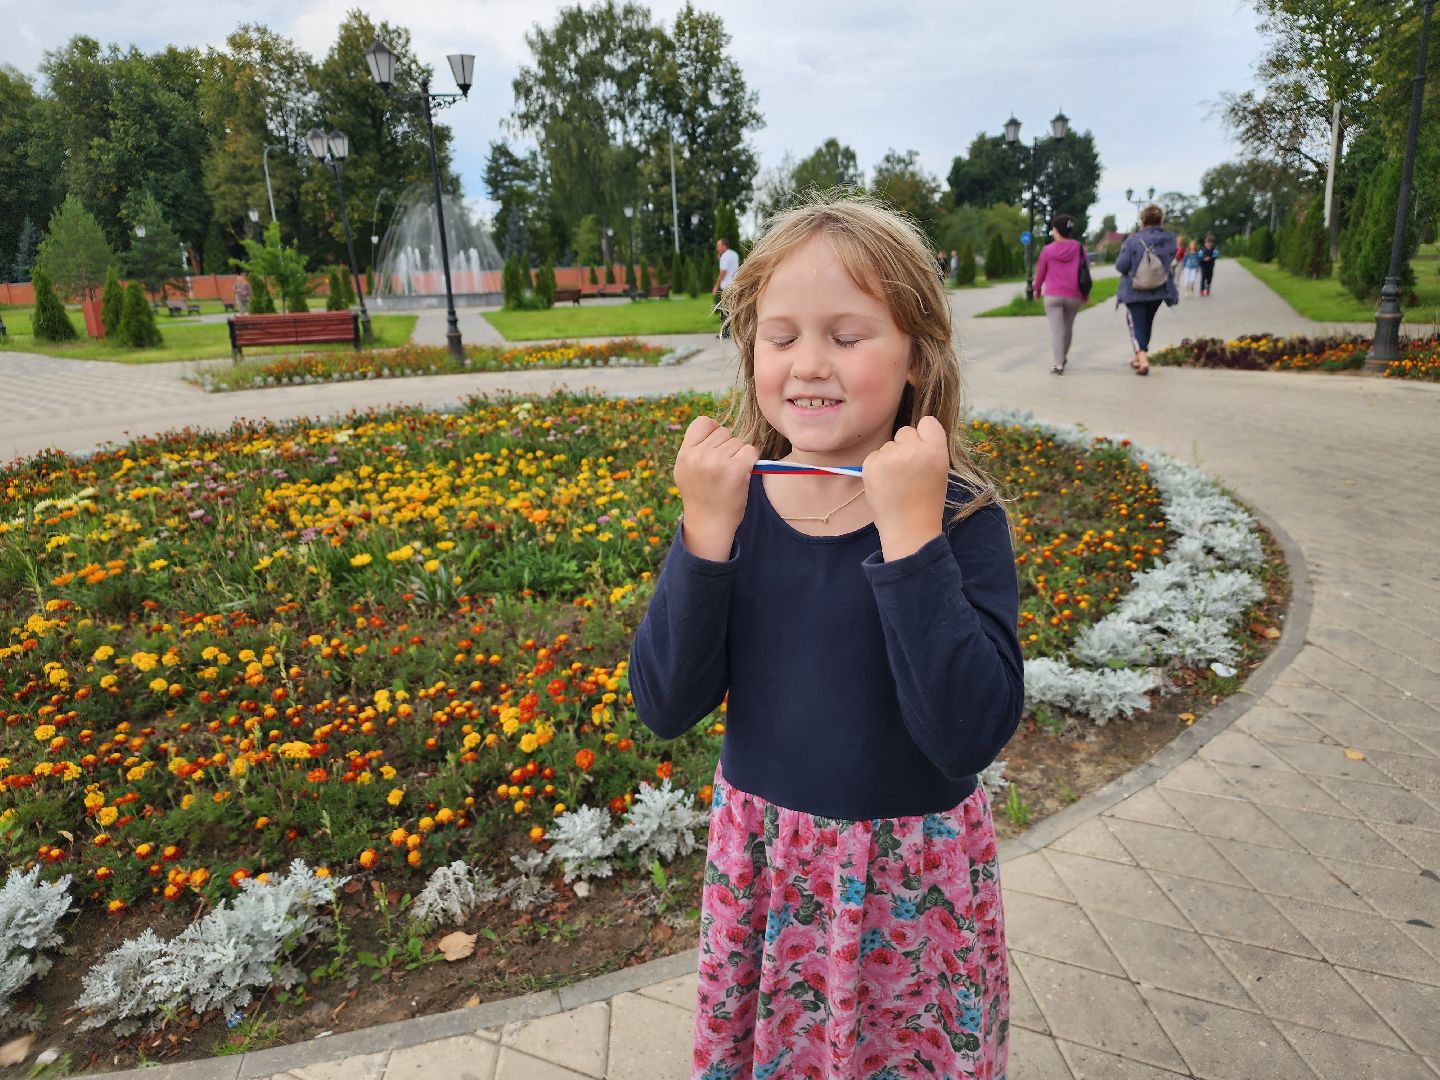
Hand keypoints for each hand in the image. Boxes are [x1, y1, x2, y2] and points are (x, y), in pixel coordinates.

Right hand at [674, 416, 758, 560]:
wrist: (709, 525)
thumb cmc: (702, 497)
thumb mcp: (685, 470)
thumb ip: (694, 448)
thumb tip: (714, 426)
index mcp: (684, 454)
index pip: (703, 421)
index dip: (713, 433)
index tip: (714, 450)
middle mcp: (698, 455)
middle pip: (724, 431)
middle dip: (727, 447)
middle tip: (721, 471)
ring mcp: (716, 462)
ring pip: (738, 442)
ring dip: (739, 456)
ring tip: (729, 476)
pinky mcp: (735, 469)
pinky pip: (750, 450)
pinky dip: (750, 461)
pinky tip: (741, 475)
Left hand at [862, 414, 949, 560]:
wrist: (908, 528)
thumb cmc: (927, 499)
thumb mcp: (940, 469)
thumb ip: (930, 447)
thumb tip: (915, 431)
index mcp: (935, 450)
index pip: (928, 422)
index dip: (924, 435)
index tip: (923, 449)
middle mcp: (912, 450)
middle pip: (905, 431)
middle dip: (906, 446)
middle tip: (909, 470)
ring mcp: (888, 457)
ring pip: (889, 444)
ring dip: (891, 457)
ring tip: (897, 481)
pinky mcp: (870, 465)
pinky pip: (875, 455)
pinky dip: (878, 466)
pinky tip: (885, 483)